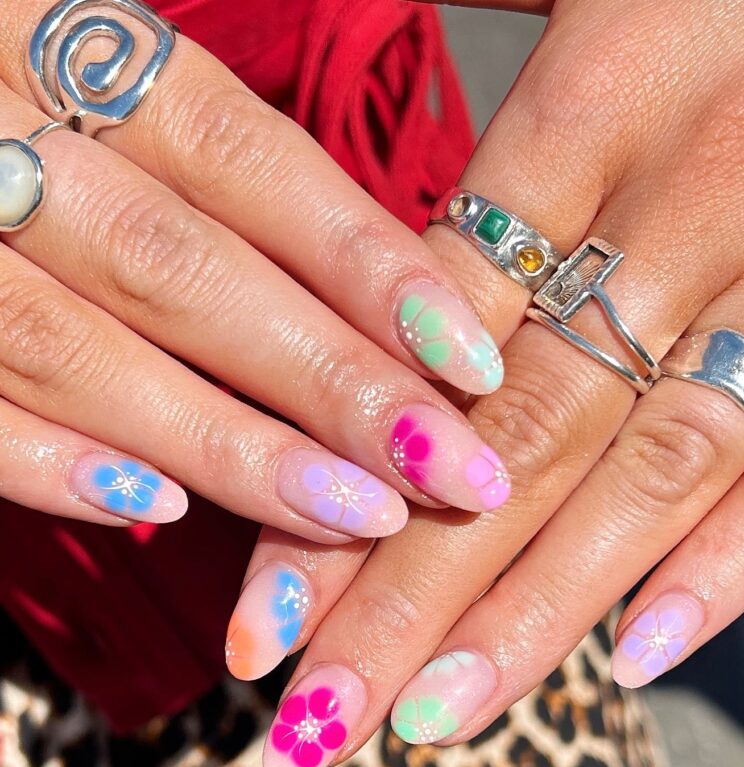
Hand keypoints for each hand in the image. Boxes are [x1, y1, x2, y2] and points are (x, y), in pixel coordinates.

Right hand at [0, 1, 508, 533]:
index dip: (367, 264)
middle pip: (187, 267)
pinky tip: (156, 515)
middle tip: (448, 470)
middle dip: (330, 382)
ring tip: (350, 512)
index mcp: (62, 36)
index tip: (471, 361)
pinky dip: (49, 460)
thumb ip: (201, 174)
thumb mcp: (87, 78)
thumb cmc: (0, 99)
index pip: (248, 159)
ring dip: (226, 443)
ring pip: (83, 346)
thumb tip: (357, 302)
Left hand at [237, 0, 743, 766]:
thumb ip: (500, 161)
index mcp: (589, 114)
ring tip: (428, 723)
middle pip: (513, 441)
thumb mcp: (596, 9)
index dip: (339, 482)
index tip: (264, 614)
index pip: (424, 345)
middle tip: (314, 721)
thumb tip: (398, 311)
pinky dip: (721, 569)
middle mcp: (684, 211)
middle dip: (406, 597)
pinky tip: (629, 662)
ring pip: (642, 477)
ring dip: (532, 615)